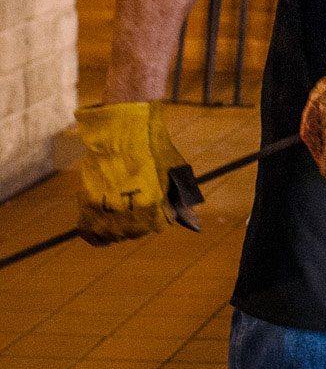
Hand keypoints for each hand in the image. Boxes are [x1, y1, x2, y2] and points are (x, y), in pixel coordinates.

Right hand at [75, 103, 203, 244]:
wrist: (120, 133)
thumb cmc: (151, 149)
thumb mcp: (174, 172)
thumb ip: (181, 200)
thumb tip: (195, 224)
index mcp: (153, 205)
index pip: (160, 224)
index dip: (161, 213)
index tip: (158, 202)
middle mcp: (129, 215)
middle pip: (137, 232)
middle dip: (141, 220)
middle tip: (138, 201)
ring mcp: (106, 213)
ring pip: (114, 235)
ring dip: (119, 229)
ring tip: (122, 214)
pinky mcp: (87, 207)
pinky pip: (89, 233)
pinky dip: (96, 236)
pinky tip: (102, 234)